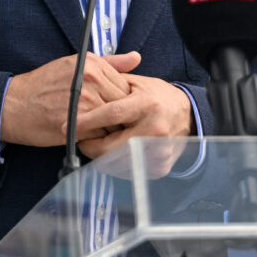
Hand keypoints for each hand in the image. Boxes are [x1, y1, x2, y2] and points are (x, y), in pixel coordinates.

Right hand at [1, 52, 140, 146]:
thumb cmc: (44, 85)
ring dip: (110, 129)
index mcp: (93, 64)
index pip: (126, 85)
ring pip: (114, 122)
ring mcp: (84, 102)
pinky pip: (100, 136)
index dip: (122, 100)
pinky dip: (97, 139)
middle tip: (110, 122)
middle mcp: (90, 80)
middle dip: (120, 116)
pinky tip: (87, 136)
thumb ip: (111, 63)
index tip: (114, 107)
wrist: (14, 105)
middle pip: (123, 104)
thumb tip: (137, 57)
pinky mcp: (76, 124)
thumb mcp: (76, 65)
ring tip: (98, 129)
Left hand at [74, 74, 192, 177]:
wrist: (188, 116)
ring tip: (96, 145)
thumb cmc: (158, 97)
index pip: (112, 114)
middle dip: (89, 145)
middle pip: (111, 146)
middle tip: (80, 139)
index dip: (87, 121)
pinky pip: (128, 172)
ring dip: (101, 157)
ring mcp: (158, 152)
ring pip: (116, 164)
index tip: (68, 126)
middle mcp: (154, 130)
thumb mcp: (137, 84)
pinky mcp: (159, 168)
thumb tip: (83, 92)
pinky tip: (114, 153)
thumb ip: (112, 86)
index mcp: (148, 105)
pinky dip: (116, 164)